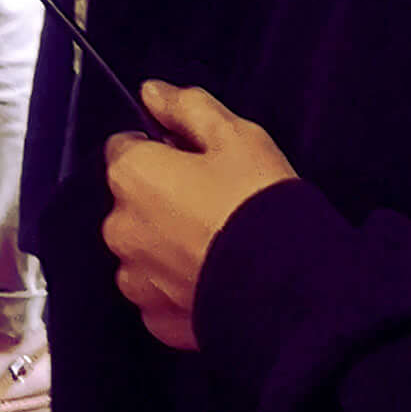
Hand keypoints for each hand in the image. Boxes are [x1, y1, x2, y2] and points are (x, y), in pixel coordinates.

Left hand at [103, 81, 298, 352]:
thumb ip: (187, 107)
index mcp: (131, 176)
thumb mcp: (236, 137)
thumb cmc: (260, 201)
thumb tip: (150, 91)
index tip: (197, 162)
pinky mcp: (157, 319)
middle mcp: (118, 227)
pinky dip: (178, 288)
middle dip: (162, 199)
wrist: (292, 289)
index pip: (127, 149)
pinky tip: (214, 282)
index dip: (162, 150)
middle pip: (133, 202)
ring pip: (143, 251)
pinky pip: (159, 294)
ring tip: (218, 248)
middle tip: (215, 206)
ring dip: (166, 247)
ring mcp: (135, 278)